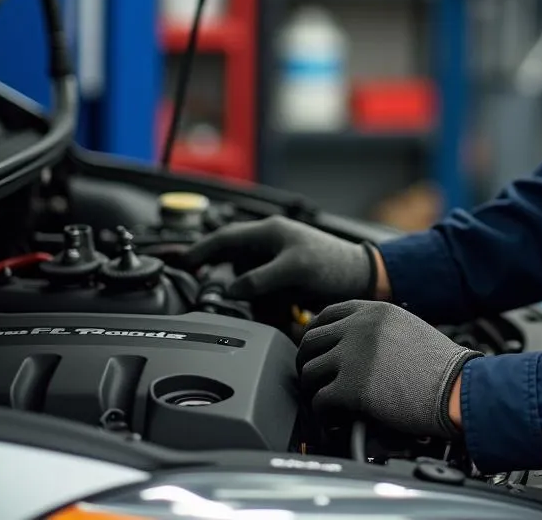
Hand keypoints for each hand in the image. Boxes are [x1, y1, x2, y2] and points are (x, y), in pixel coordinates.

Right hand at [180, 215, 377, 305]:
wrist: (361, 278)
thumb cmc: (333, 263)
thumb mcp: (294, 269)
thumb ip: (260, 278)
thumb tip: (230, 289)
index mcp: (270, 231)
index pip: (225, 237)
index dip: (200, 250)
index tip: (181, 264)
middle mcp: (269, 244)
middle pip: (229, 257)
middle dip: (214, 272)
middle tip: (199, 289)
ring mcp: (275, 261)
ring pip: (241, 274)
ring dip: (235, 289)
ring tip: (232, 302)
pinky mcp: (282, 279)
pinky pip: (256, 288)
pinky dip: (251, 298)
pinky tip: (254, 309)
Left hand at [297, 300, 480, 438]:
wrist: (454, 387)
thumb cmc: (439, 365)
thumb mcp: (407, 328)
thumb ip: (376, 329)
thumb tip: (349, 343)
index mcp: (373, 311)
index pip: (327, 315)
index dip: (314, 333)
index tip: (314, 349)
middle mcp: (359, 328)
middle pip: (311, 341)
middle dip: (307, 362)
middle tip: (313, 380)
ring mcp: (353, 356)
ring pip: (310, 372)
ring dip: (313, 390)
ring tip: (324, 403)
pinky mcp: (351, 387)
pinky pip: (320, 401)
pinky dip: (322, 414)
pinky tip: (333, 420)